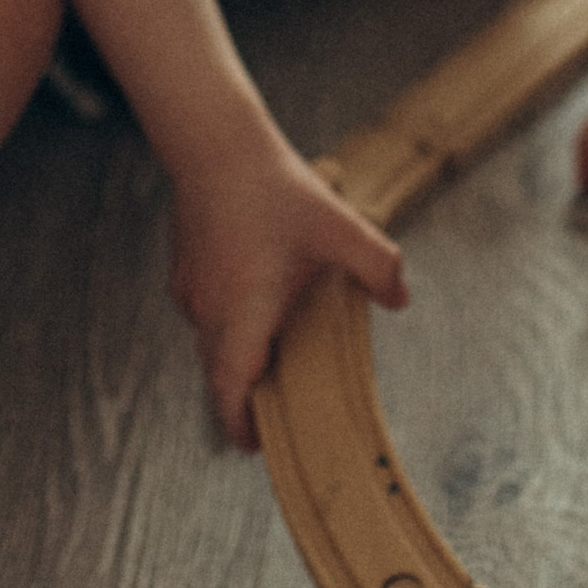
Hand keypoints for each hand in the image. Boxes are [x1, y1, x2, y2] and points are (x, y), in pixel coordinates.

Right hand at [167, 138, 405, 447]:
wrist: (215, 142)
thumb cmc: (276, 187)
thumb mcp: (340, 226)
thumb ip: (378, 266)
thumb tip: (401, 300)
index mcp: (244, 312)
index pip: (231, 388)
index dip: (241, 424)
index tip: (257, 445)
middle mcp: (209, 310)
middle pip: (221, 375)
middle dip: (248, 399)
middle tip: (282, 414)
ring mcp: (191, 292)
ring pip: (212, 345)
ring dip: (240, 359)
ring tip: (278, 357)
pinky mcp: (186, 273)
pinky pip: (206, 315)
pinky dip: (230, 325)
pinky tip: (261, 300)